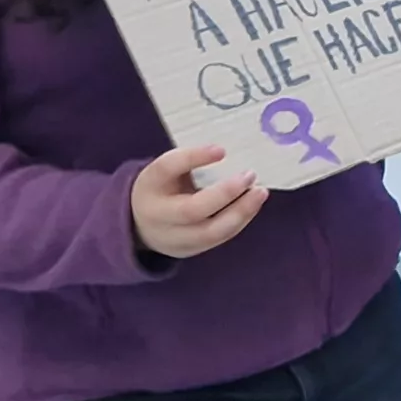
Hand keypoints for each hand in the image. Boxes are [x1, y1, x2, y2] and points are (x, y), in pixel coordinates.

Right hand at [129, 145, 268, 259]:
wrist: (140, 226)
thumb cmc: (160, 188)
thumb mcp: (165, 169)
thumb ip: (188, 160)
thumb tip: (224, 152)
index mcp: (150, 185)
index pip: (167, 168)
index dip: (193, 157)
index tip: (221, 150)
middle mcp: (159, 216)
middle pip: (192, 210)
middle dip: (225, 193)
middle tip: (250, 175)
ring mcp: (175, 238)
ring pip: (210, 231)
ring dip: (240, 212)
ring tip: (260, 192)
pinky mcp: (191, 250)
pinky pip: (218, 238)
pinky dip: (239, 221)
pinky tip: (252, 205)